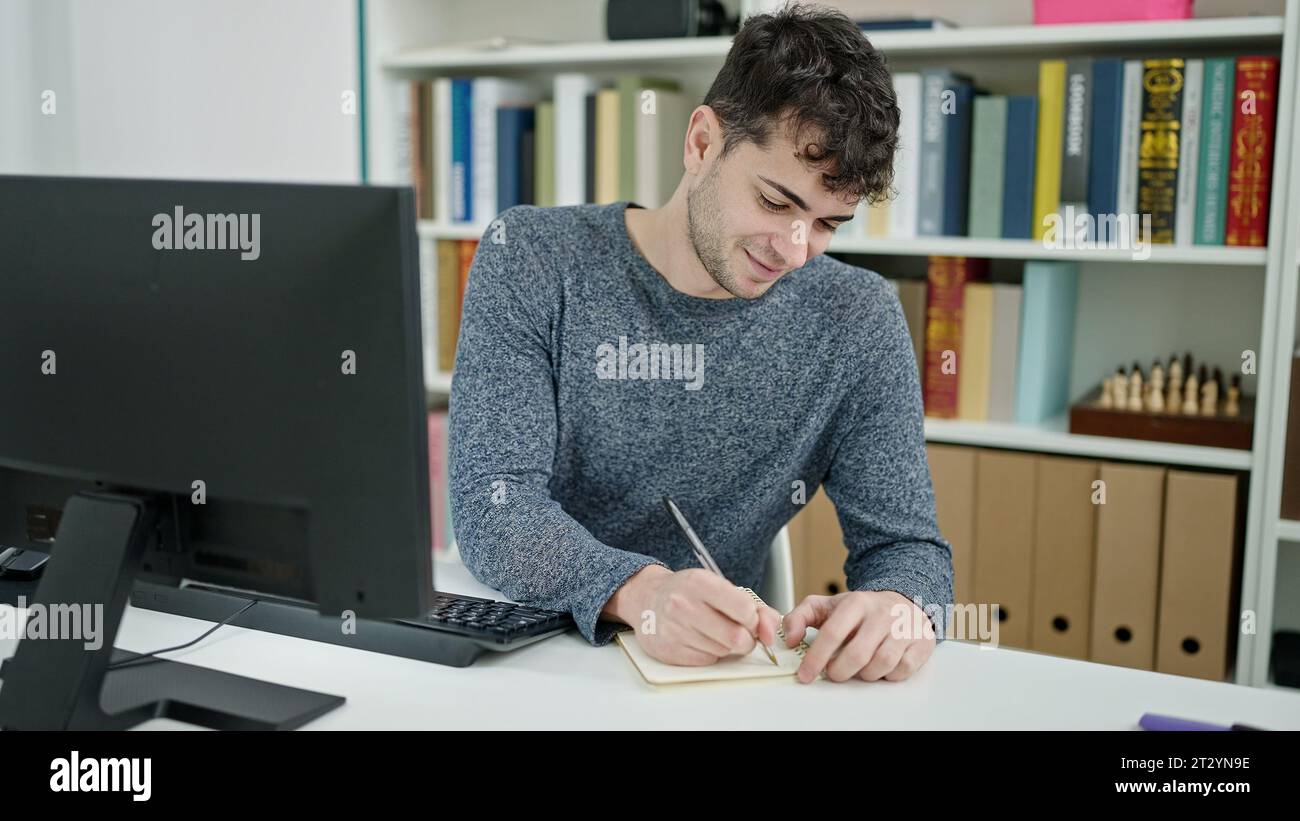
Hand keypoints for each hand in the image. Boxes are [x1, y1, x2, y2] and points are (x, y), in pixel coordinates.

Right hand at [617, 566, 781, 665]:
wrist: (647, 598)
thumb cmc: (688, 592)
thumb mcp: (719, 587)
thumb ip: (754, 607)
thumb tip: (770, 631)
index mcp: (700, 583)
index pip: (744, 609)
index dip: (754, 619)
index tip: (750, 619)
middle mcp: (683, 605)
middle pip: (736, 638)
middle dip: (745, 639)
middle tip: (738, 631)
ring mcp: (674, 630)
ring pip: (722, 652)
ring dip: (726, 647)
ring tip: (713, 631)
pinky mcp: (668, 651)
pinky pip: (706, 661)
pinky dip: (709, 654)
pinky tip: (698, 640)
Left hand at [783, 590, 935, 683]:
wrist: (903, 599)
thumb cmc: (861, 609)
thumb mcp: (827, 606)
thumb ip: (800, 617)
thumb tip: (789, 638)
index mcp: (856, 602)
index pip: (832, 632)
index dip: (816, 657)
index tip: (805, 674)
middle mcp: (882, 614)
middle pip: (857, 654)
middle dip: (840, 671)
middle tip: (834, 673)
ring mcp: (905, 628)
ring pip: (881, 665)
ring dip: (864, 674)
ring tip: (859, 667)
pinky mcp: (921, 643)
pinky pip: (902, 670)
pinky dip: (888, 675)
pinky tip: (881, 667)